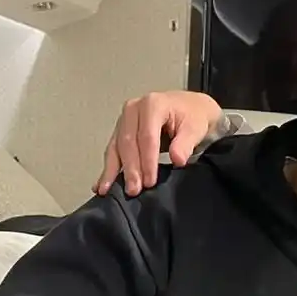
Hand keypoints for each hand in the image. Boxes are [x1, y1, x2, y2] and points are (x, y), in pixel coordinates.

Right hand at [94, 90, 222, 196]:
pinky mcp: (121, 130)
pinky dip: (108, 168)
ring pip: (116, 146)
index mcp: (152, 105)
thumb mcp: (196, 128)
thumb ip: (186, 144)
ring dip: (114, 170)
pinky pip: (112, 150)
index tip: (149, 181)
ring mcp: (124, 120)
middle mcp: (133, 109)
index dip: (147, 161)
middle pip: (128, 142)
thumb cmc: (192, 117)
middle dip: (130, 168)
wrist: (188, 108)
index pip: (147, 136)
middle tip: (133, 190)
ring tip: (108, 190)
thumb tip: (177, 160)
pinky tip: (101, 184)